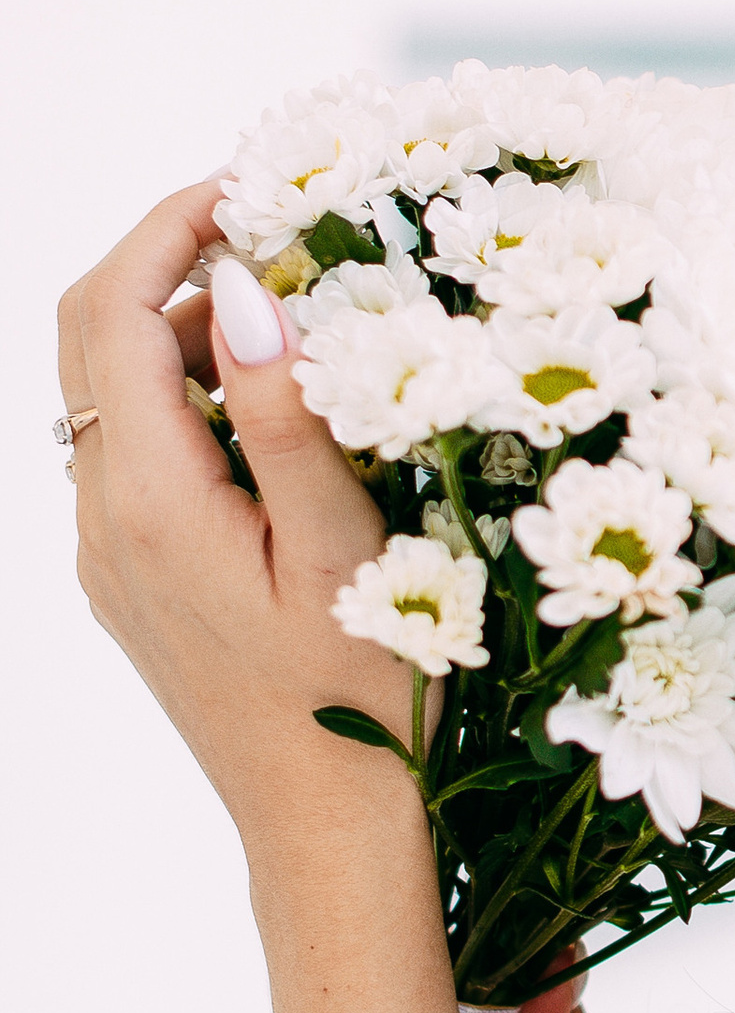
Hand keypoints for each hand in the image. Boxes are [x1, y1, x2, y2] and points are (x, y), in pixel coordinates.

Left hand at [60, 185, 411, 838]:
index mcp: (151, 502)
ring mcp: (106, 550)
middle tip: (280, 231)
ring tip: (309, 336)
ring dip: (189, 333)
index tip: (258, 188)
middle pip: (89, 334)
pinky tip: (280, 423)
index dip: (174, 225)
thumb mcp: (346, 547)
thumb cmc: (367, 694)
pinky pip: (135, 449)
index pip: (117, 311)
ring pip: (112, 391)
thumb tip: (245, 290)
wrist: (327, 825)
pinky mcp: (128, 573)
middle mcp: (103, 519)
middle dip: (171, 259)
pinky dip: (192, 400)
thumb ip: (288, 416)